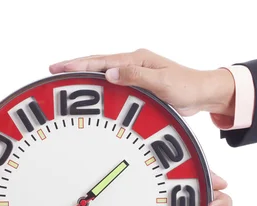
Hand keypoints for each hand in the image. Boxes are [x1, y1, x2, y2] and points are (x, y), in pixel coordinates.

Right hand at [49, 49, 234, 117]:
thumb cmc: (186, 87)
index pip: (101, 61)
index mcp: (137, 60)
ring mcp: (134, 74)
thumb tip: (110, 73)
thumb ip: (136, 77)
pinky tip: (88, 92)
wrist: (203, 94)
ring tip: (64, 80)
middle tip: (53, 71)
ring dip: (83, 76)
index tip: (60, 68)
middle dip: (74, 66)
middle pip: (97, 63)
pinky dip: (96, 85)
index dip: (79, 65)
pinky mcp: (137, 86)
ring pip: (102, 72)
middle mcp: (133, 64)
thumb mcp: (163, 83)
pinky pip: (111, 83)